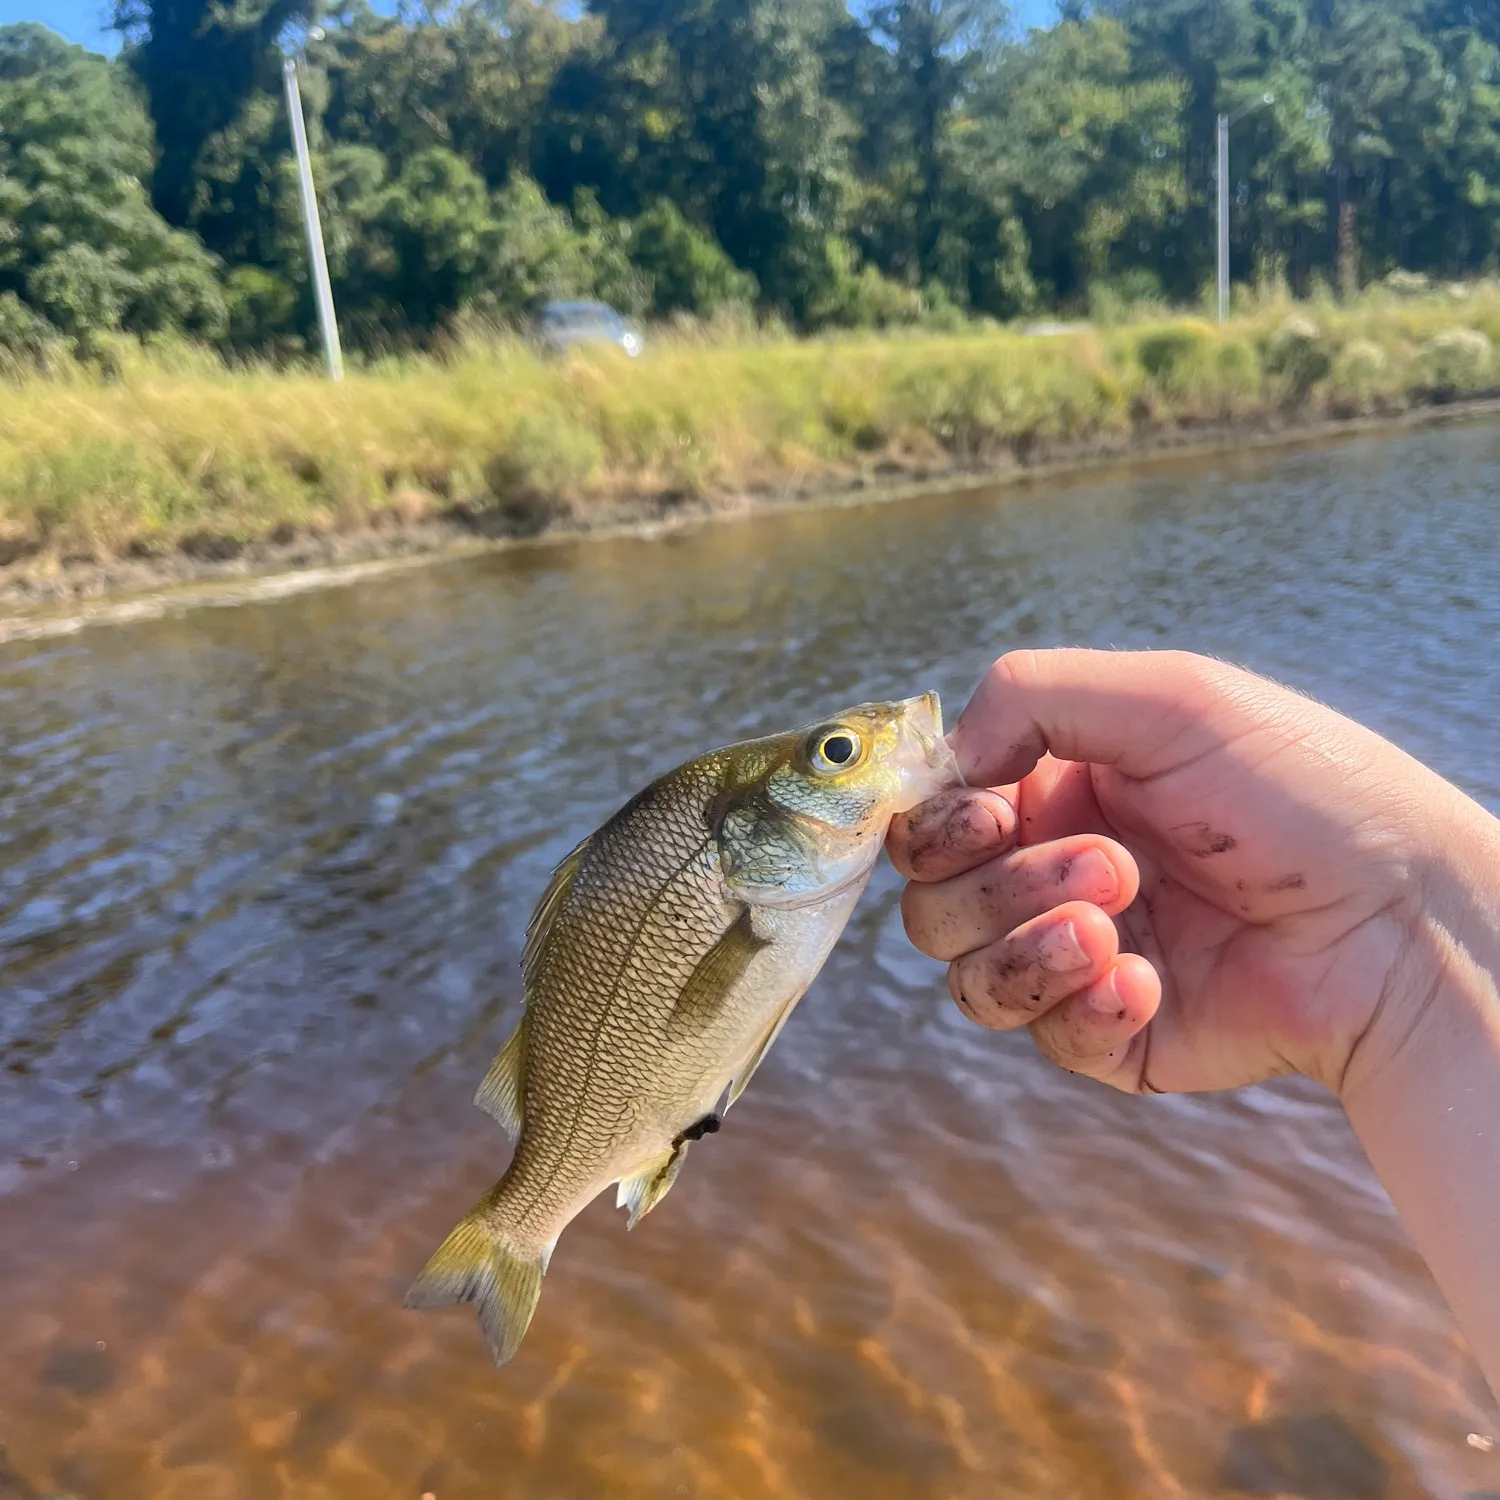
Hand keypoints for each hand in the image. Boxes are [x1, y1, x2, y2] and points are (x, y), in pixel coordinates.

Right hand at [890, 649, 1480, 1099]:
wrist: (1399, 920)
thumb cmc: (1298, 788)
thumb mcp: (1168, 698)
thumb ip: (1031, 695)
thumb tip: (951, 762)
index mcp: (1060, 790)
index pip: (933, 818)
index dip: (935, 823)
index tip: (988, 815)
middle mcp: (1056, 873)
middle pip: (934, 903)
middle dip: (1004, 885)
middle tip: (1110, 867)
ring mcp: (1082, 958)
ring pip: (970, 977)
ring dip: (1030, 946)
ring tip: (1119, 927)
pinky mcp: (1115, 1034)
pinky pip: (1045, 1036)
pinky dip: (1084, 1008)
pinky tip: (1149, 984)